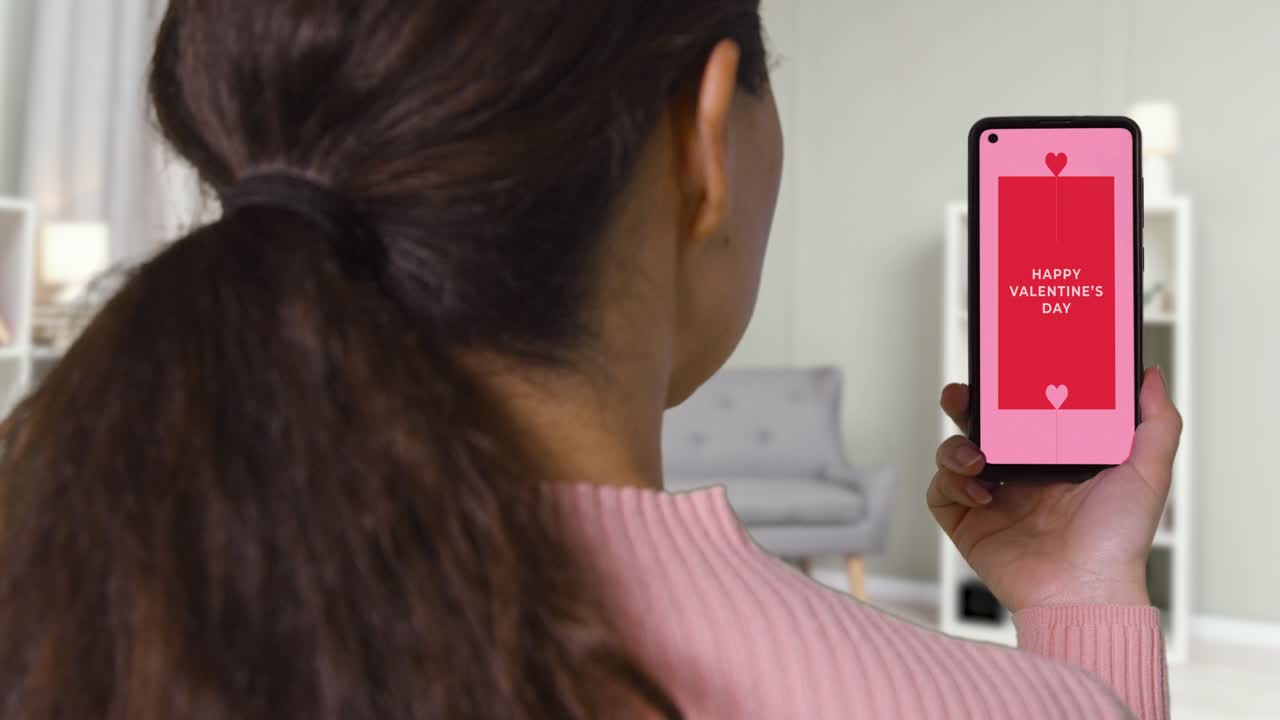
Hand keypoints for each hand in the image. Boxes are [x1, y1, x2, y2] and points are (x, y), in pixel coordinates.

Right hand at [927, 367, 1181, 611]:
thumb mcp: (1148, 472)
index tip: (1003, 370)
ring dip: (955, 446)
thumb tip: (1151, 376)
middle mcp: (1020, 477)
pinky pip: (941, 492)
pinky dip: (951, 484)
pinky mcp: (968, 524)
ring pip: (953, 454)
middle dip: (963, 404)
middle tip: (963, 395)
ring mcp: (991, 500)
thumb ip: (1156, 421)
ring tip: (977, 457)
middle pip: (978, 426)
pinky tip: (980, 491)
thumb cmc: (1118, 543)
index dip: (1006, 390)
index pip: (1020, 412)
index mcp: (1055, 460)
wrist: (1085, 592)